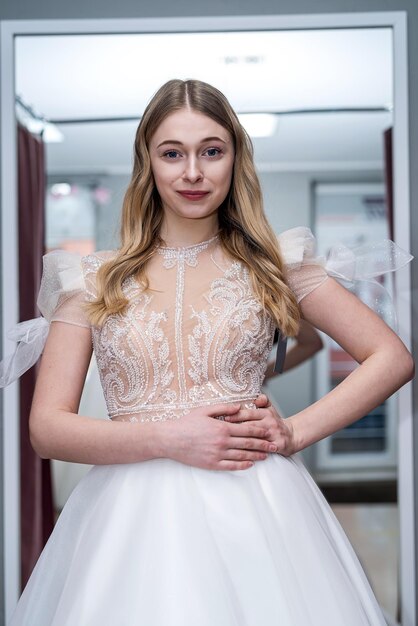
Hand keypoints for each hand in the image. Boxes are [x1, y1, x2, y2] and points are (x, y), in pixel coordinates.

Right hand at [161, 402, 276, 470]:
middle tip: (275, 446)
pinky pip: (231, 466)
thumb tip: (239, 407)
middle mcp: (222, 442)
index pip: (247, 429)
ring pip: (242, 456)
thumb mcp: (205, 411)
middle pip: (248, 444)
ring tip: (266, 456)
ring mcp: (217, 454)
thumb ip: (224, 408)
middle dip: (263, 444)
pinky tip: (250, 464)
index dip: (260, 431)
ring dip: (256, 456)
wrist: (171, 440)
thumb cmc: (187, 423)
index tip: (269, 431)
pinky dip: (242, 465)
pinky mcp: (212, 464)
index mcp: (222, 428)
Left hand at [224, 394, 296, 456]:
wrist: (292, 435)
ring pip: (256, 438)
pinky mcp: (278, 445)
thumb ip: (262, 400)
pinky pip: (263, 449)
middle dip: (237, 428)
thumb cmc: (275, 422)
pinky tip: (242, 454)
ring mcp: (274, 435)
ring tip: (230, 442)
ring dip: (242, 440)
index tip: (224, 417)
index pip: (249, 413)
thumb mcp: (270, 408)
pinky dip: (253, 452)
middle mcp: (270, 423)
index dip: (237, 415)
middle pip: (251, 426)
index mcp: (266, 413)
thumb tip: (256, 397)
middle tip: (223, 431)